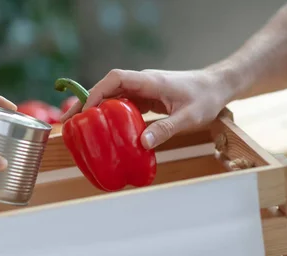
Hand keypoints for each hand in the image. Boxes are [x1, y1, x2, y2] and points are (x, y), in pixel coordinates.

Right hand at [61, 69, 233, 149]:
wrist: (218, 86)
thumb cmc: (206, 98)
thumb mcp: (189, 117)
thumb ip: (166, 129)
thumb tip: (141, 144)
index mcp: (150, 81)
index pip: (116, 79)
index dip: (97, 93)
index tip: (85, 111)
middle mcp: (143, 82)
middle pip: (106, 87)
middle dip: (86, 103)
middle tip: (68, 122)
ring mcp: (143, 89)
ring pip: (112, 96)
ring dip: (95, 109)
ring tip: (78, 128)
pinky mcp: (146, 98)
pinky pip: (122, 104)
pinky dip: (109, 114)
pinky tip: (103, 129)